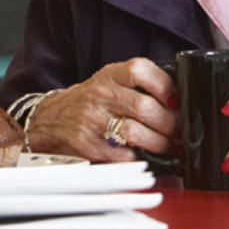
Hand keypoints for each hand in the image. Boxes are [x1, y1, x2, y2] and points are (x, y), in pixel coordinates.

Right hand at [27, 59, 177, 161]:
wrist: (50, 119)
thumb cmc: (88, 101)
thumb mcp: (108, 81)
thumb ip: (138, 85)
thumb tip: (175, 101)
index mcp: (109, 75)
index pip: (140, 70)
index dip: (165, 85)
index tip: (176, 101)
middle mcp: (100, 95)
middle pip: (144, 107)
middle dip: (170, 124)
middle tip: (177, 131)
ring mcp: (93, 121)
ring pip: (136, 133)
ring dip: (160, 144)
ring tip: (167, 146)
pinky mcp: (89, 145)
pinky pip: (124, 155)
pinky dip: (140, 157)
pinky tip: (145, 154)